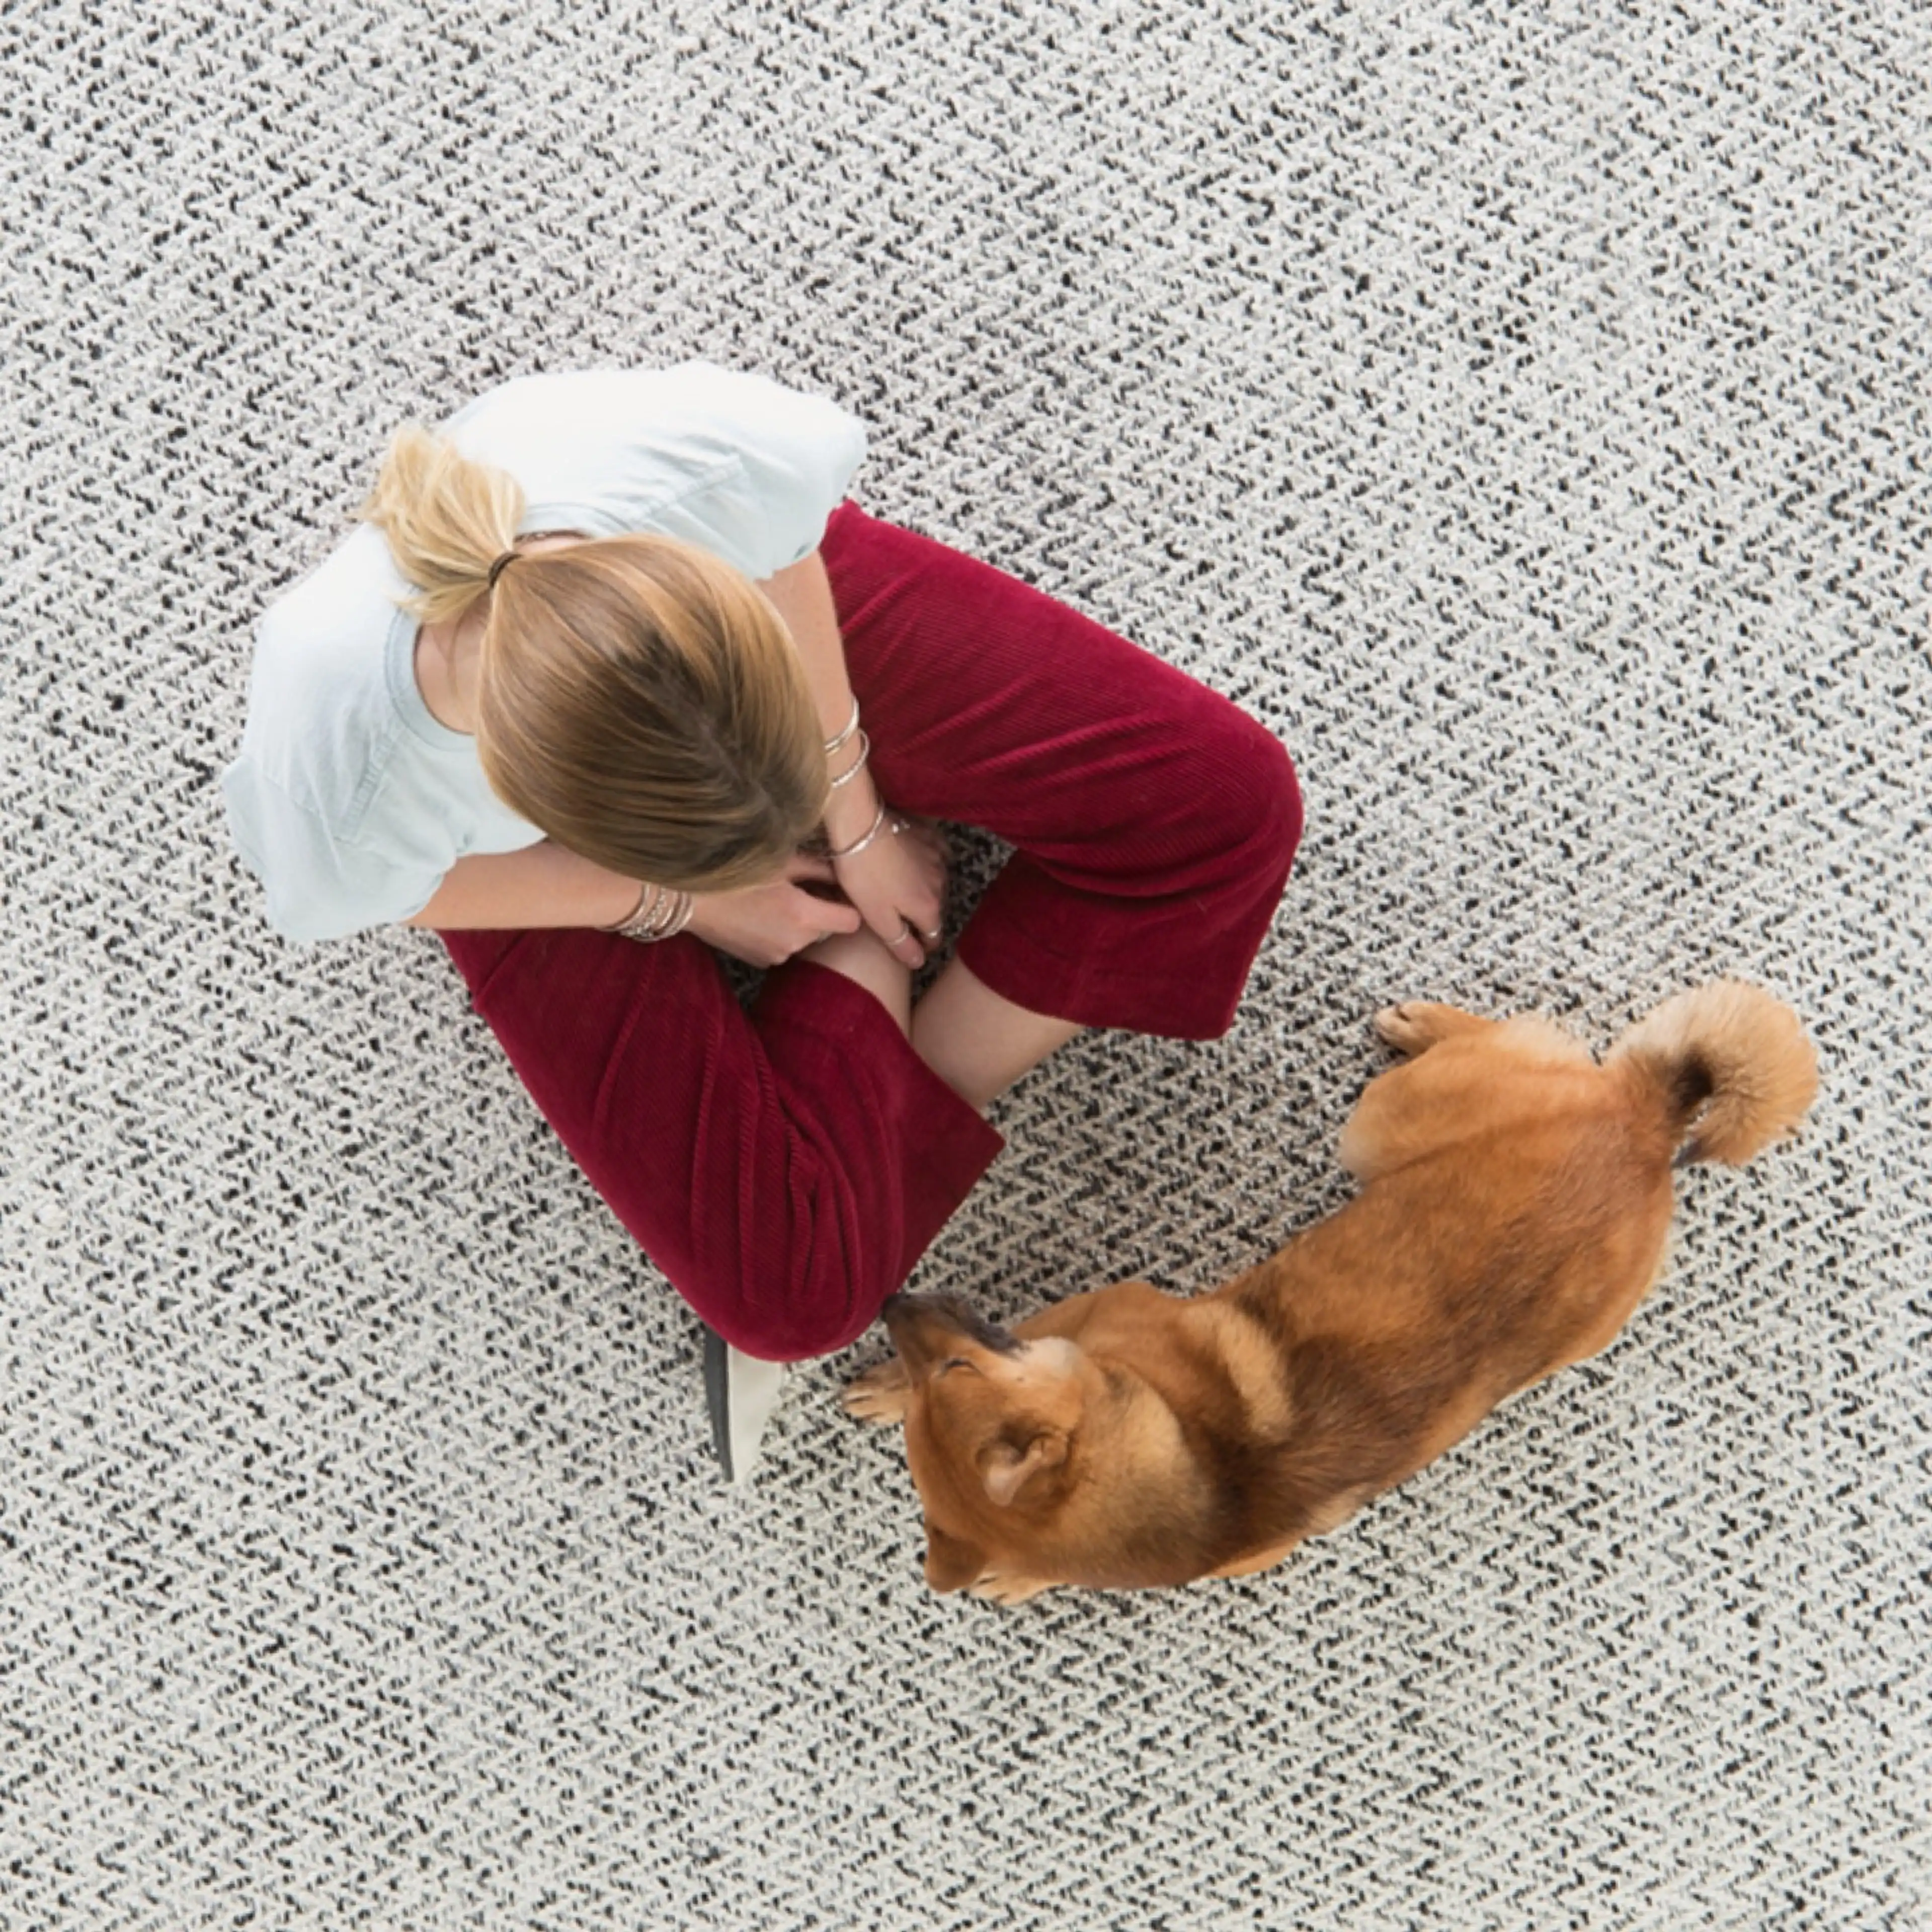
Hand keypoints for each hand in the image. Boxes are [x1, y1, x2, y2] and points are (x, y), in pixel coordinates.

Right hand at [683, 853, 862, 967]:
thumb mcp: (781, 861)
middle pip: (827, 929)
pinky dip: (780, 934)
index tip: (836, 892)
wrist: (687, 898)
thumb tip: (843, 871)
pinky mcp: (761, 962)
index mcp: (804, 916)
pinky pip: (784, 947)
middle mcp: (795, 942)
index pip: (852, 921)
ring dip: (799, 922)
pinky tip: (759, 915)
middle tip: (800, 887)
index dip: (848, 905)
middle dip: (821, 911)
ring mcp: (777, 956)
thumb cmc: (734, 872)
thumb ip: (819, 868)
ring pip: (805, 938)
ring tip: (775, 900)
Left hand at [831, 812, 947, 968]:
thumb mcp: (878, 918)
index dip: (921, 945)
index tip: (907, 944)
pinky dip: (926, 865)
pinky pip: (935, 858)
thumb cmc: (865, 876)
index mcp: (929, 909)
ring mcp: (938, 859)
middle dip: (920, 917)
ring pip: (935, 885)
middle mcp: (941, 885)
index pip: (933, 937)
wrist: (861, 826)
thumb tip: (919, 963)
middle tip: (895, 914)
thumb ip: (902, 943)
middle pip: (935, 911)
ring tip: (898, 887)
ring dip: (923, 890)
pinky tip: (909, 862)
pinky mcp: (931, 838)